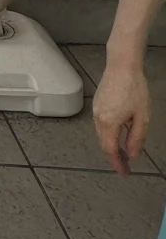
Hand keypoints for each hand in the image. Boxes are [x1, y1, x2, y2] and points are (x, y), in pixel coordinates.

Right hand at [94, 58, 150, 175]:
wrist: (122, 65)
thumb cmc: (134, 88)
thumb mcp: (142, 116)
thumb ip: (137, 137)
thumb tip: (133, 154)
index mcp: (109, 123)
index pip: (111, 150)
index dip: (117, 164)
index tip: (124, 173)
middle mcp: (99, 118)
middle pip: (104, 143)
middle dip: (114, 156)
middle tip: (125, 165)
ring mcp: (96, 110)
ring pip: (101, 134)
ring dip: (111, 145)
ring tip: (123, 152)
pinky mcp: (97, 103)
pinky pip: (100, 124)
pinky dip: (108, 134)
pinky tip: (118, 134)